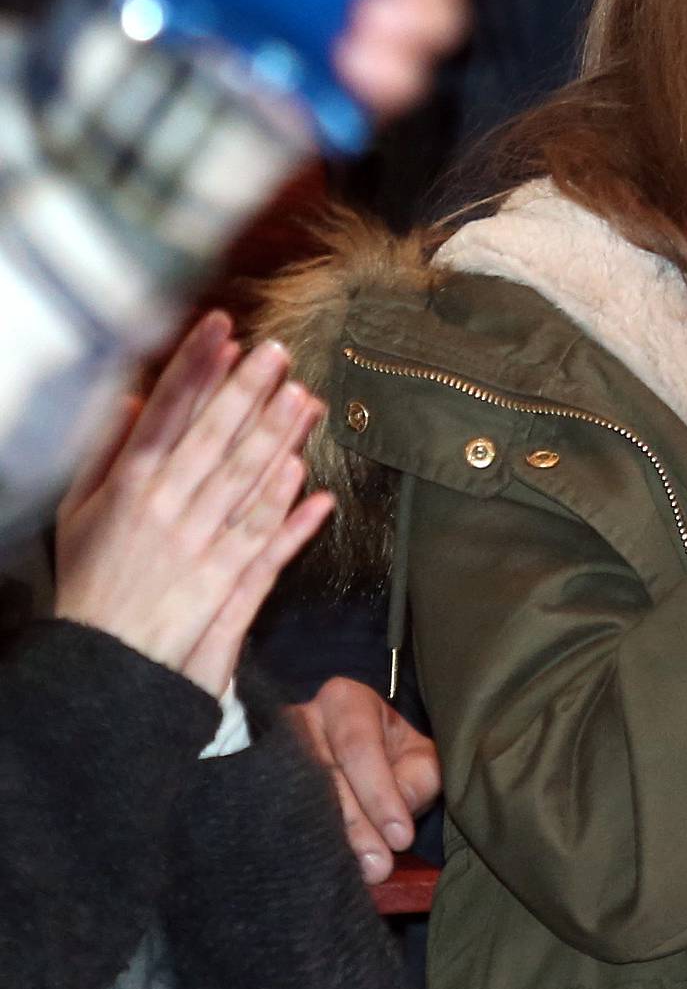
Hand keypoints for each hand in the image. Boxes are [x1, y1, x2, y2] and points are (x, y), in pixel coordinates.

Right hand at [55, 311, 332, 697]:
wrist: (99, 659)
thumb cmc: (89, 577)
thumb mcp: (79, 509)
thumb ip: (104, 452)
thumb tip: (129, 399)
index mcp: (128, 485)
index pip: (166, 413)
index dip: (195, 368)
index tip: (219, 329)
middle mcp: (164, 508)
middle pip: (213, 437)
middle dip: (246, 390)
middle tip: (278, 350)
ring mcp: (195, 543)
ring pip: (243, 480)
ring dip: (275, 436)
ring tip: (304, 397)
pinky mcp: (220, 580)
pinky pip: (258, 536)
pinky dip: (283, 506)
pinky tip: (306, 475)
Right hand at [288, 679, 441, 883]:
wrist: (360, 761)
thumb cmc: (392, 757)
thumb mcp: (419, 760)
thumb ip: (416, 783)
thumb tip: (395, 825)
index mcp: (345, 701)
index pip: (358, 747)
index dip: (379, 794)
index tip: (401, 837)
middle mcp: (301, 720)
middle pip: (323, 776)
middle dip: (354, 826)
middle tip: (377, 867)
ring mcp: (272, 753)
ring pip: (297, 801)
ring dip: (328, 843)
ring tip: (356, 873)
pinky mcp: (258, 784)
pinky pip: (275, 819)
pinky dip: (301, 847)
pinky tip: (320, 871)